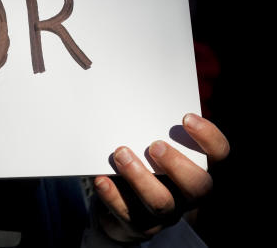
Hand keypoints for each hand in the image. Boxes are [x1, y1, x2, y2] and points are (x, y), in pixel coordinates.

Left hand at [93, 113, 228, 241]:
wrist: (122, 205)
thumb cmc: (141, 163)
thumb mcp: (149, 144)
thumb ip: (150, 127)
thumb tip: (131, 95)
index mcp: (197, 168)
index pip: (219, 154)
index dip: (209, 138)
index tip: (186, 117)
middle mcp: (187, 194)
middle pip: (199, 187)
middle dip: (178, 165)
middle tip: (155, 145)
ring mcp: (166, 213)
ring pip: (161, 203)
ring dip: (140, 178)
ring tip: (121, 154)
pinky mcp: (139, 225)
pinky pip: (129, 215)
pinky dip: (113, 196)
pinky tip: (101, 179)